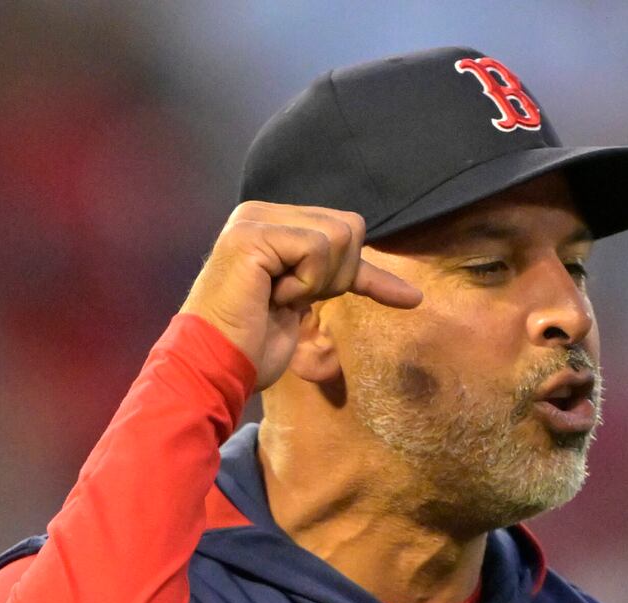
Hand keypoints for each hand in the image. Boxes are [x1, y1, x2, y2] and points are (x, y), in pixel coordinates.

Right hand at [179, 201, 421, 388]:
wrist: (215, 365)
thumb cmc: (254, 343)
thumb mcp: (310, 302)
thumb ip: (345, 280)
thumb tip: (412, 293)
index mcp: (273, 223)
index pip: (346, 229)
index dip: (361, 271)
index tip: (399, 301)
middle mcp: (260, 212)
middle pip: (349, 227)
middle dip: (336, 276)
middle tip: (294, 300)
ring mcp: (252, 220)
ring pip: (338, 236)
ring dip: (318, 281)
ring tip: (279, 297)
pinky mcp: (250, 235)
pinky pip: (316, 248)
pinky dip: (306, 283)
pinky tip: (273, 295)